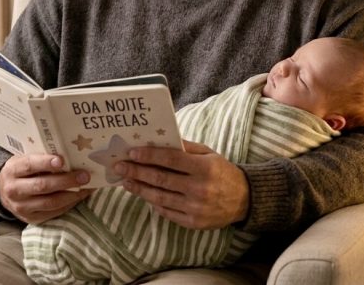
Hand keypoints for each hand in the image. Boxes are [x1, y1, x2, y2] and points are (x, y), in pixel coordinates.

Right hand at [0, 154, 91, 223]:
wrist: (4, 191)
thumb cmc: (21, 171)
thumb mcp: (24, 159)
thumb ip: (41, 157)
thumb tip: (70, 155)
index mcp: (12, 171)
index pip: (29, 166)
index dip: (46, 163)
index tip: (62, 160)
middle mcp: (14, 190)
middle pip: (42, 186)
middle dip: (66, 181)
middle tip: (84, 175)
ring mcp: (22, 208)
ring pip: (50, 202)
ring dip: (72, 195)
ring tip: (86, 187)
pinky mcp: (31, 219)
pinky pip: (53, 213)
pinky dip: (69, 204)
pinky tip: (79, 195)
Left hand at [116, 140, 248, 229]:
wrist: (244, 199)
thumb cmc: (222, 172)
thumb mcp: (209, 154)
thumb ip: (186, 148)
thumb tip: (159, 140)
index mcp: (204, 168)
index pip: (170, 160)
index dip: (149, 156)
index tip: (131, 152)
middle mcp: (199, 189)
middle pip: (161, 179)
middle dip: (137, 172)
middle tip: (119, 166)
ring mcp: (195, 208)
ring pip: (160, 198)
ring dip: (139, 189)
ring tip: (126, 181)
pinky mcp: (193, 223)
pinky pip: (167, 212)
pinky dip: (153, 203)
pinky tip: (143, 194)